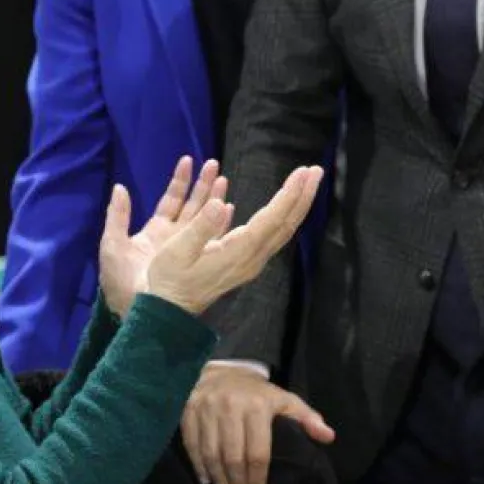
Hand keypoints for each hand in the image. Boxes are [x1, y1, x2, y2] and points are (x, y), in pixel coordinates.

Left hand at [97, 156, 225, 316]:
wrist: (134, 311)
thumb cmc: (119, 281)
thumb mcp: (113, 244)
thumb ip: (117, 216)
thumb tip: (119, 187)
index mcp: (155, 230)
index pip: (171, 200)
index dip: (180, 181)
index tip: (188, 160)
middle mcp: (173, 237)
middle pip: (192, 205)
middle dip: (202, 184)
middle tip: (213, 164)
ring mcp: (186, 249)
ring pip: (203, 219)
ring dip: (212, 199)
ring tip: (223, 178)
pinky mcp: (196, 261)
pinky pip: (211, 239)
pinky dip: (220, 224)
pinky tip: (229, 208)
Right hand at [142, 165, 322, 316]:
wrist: (167, 313)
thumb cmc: (168, 280)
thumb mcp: (177, 252)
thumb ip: (200, 228)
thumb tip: (222, 204)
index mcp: (238, 253)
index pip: (272, 220)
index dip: (289, 195)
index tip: (303, 172)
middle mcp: (251, 258)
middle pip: (284, 224)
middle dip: (301, 196)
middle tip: (315, 171)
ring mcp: (248, 261)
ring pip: (279, 229)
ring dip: (292, 204)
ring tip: (303, 181)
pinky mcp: (242, 262)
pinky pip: (267, 234)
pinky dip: (276, 215)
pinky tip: (276, 204)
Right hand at [181, 363, 334, 483]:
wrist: (224, 369)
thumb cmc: (258, 393)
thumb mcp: (285, 400)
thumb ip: (306, 418)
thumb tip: (328, 436)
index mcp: (257, 406)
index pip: (257, 453)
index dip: (257, 480)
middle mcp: (230, 406)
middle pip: (233, 457)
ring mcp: (206, 407)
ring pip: (211, 453)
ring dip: (219, 480)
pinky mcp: (188, 409)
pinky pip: (191, 443)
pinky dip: (198, 465)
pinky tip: (207, 480)